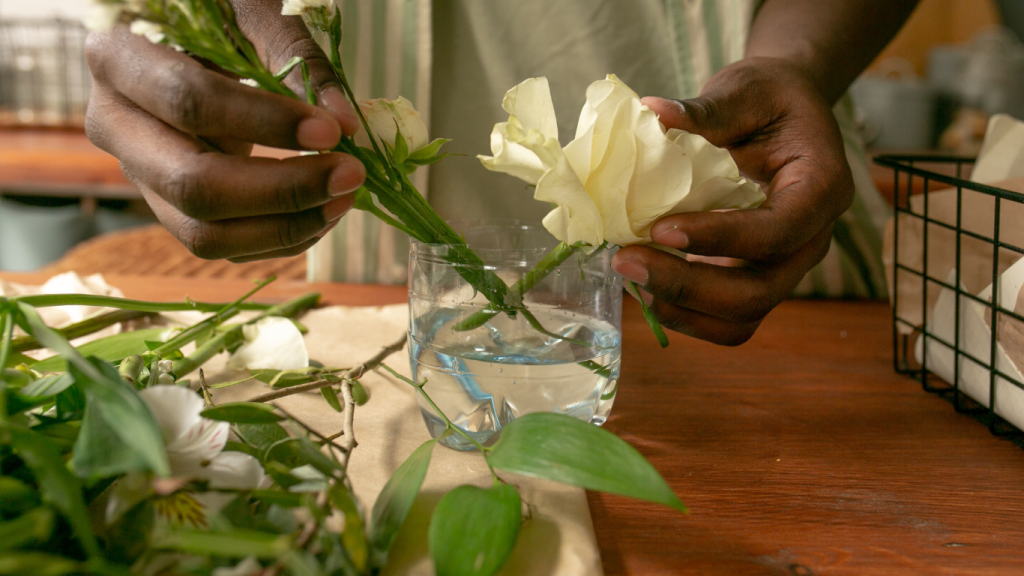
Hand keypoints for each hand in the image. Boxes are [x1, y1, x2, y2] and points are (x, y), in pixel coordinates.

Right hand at [84, 0, 364, 261]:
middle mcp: (115, 128)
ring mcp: (139, 177)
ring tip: (345, 199)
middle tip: (350, 174)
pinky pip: (222, 244)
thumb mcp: (254, 16)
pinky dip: (279, 238)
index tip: (331, 132)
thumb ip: (299, 61)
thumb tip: (346, 125)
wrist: (187, 43)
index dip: (265, 123)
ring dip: (285, 227)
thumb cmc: (219, 15)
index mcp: (118, 61)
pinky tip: (323, 212)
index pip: (189, 103)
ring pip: (203, 234)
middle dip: (282, 190)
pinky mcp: (170, 208)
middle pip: (192, 185)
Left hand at [612, 58, 852, 344]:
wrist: (782, 114)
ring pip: (741, 318)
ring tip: (629, 277)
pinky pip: (725, 318)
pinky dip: (683, 312)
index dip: (719, 238)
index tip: (659, 228)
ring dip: (681, 308)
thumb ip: (705, 109)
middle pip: (759, 292)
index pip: (778, 231)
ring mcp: (784, 266)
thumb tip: (652, 112)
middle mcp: (810, 239)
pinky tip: (642, 285)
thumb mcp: (744, 89)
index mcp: (822, 188)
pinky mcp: (756, 278)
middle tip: (626, 260)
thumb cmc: (768, 98)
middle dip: (687, 286)